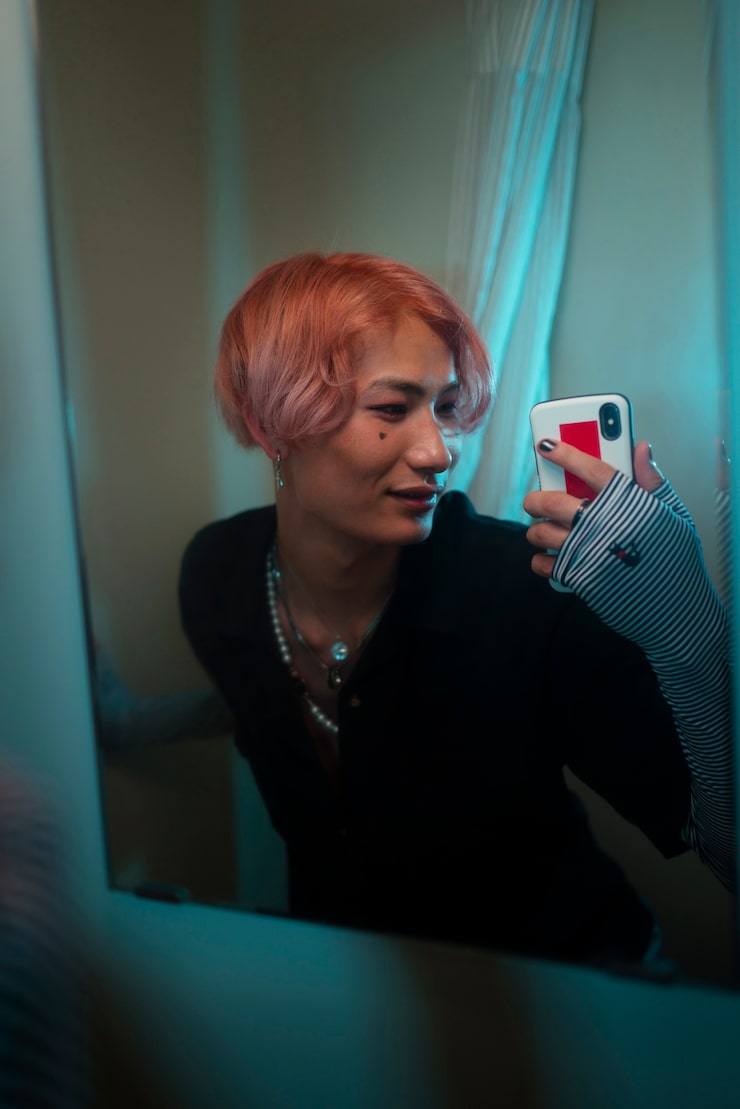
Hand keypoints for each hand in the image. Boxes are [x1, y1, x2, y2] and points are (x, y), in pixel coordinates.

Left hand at [523, 439, 663, 578]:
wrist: (678, 608)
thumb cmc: (677, 557)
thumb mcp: (674, 514)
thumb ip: (653, 481)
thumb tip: (640, 447)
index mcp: (629, 504)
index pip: (591, 469)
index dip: (566, 453)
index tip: (545, 444)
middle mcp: (603, 525)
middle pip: (553, 501)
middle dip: (537, 497)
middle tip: (536, 499)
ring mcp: (588, 553)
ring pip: (541, 532)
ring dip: (536, 529)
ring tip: (544, 528)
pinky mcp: (579, 578)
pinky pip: (544, 564)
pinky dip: (541, 560)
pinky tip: (550, 556)